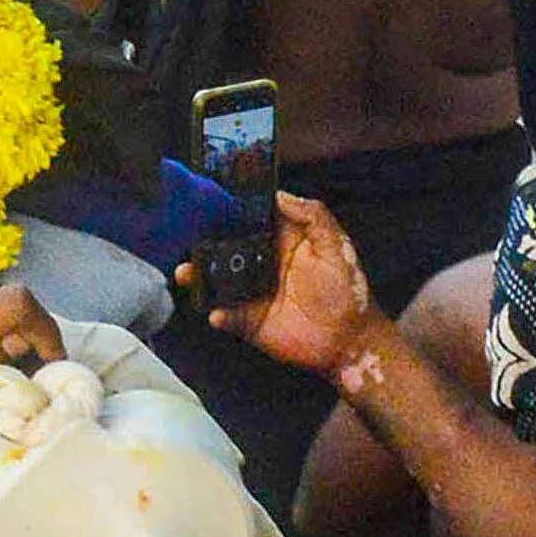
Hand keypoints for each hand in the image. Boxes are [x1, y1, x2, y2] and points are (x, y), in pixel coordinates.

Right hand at [197, 192, 381, 377]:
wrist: (350, 341)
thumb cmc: (348, 291)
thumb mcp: (336, 247)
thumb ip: (313, 216)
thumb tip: (279, 195)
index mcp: (280, 241)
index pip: (249, 219)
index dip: (230, 208)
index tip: (208, 197)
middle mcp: (260, 263)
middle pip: (223, 247)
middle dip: (202, 241)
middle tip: (185, 234)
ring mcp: (251, 292)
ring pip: (216, 280)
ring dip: (197, 276)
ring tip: (185, 273)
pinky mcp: (248, 320)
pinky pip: (225, 314)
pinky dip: (217, 314)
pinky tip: (217, 313)